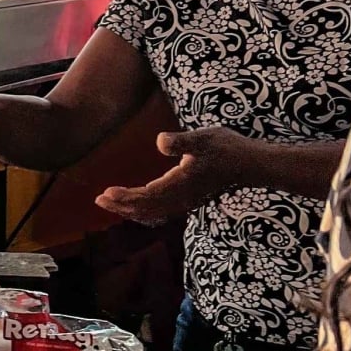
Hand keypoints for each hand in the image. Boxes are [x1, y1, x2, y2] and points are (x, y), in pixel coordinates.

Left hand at [95, 127, 252, 224]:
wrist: (252, 164)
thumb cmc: (227, 149)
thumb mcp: (204, 138)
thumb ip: (182, 141)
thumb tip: (160, 142)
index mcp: (181, 184)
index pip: (147, 195)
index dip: (125, 197)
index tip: (106, 193)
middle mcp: (182, 197)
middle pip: (146, 208)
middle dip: (122, 206)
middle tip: (98, 200)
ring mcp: (187, 200)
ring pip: (153, 211)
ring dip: (131, 209)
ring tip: (110, 203)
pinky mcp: (190, 199)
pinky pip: (162, 211)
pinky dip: (145, 210)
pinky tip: (137, 205)